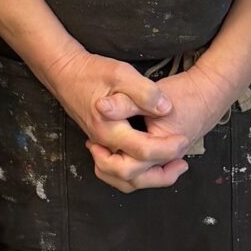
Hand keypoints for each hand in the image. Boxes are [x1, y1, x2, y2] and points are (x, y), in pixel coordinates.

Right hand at [45, 48, 180, 193]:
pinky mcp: (101, 145)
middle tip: (183, 162)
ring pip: (123, 179)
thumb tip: (166, 109)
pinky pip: (118, 171)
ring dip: (149, 179)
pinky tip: (153, 162)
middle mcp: (104, 143)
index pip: (144, 152)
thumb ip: (144, 93)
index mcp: (111, 129)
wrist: (66, 73)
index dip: (168, 149)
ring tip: (173, 167)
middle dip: (161, 174)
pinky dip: (137, 173)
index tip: (184, 139)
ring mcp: (101, 146)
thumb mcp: (122, 74)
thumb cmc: (93, 72)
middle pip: (132, 176)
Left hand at [88, 59, 243, 191]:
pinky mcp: (166, 156)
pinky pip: (145, 173)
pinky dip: (128, 167)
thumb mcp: (151, 94)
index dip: (106, 156)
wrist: (209, 92)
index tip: (94, 140)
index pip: (128, 167)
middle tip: (95, 148)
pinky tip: (117, 152)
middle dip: (108, 168)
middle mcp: (166, 160)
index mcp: (162, 148)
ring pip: (138, 181)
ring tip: (102, 153)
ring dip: (116, 171)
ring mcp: (167, 160)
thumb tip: (101, 106)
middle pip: (131, 181)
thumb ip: (125, 102)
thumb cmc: (184, 92)